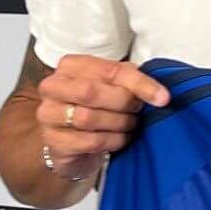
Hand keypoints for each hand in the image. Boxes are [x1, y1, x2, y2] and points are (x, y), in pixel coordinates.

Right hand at [36, 55, 169, 169]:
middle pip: (92, 92)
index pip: (109, 70)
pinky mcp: (52, 141)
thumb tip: (160, 93)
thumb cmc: (97, 107)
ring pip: (87, 118)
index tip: (163, 98)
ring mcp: (48, 114)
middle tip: (137, 111)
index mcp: (71, 66)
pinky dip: (111, 141)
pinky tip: (119, 139)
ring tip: (129, 125)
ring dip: (118, 123)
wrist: (76, 144)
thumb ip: (131, 82)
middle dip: (123, 103)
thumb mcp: (114, 87)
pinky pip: (88, 141)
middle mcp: (53, 86)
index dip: (140, 84)